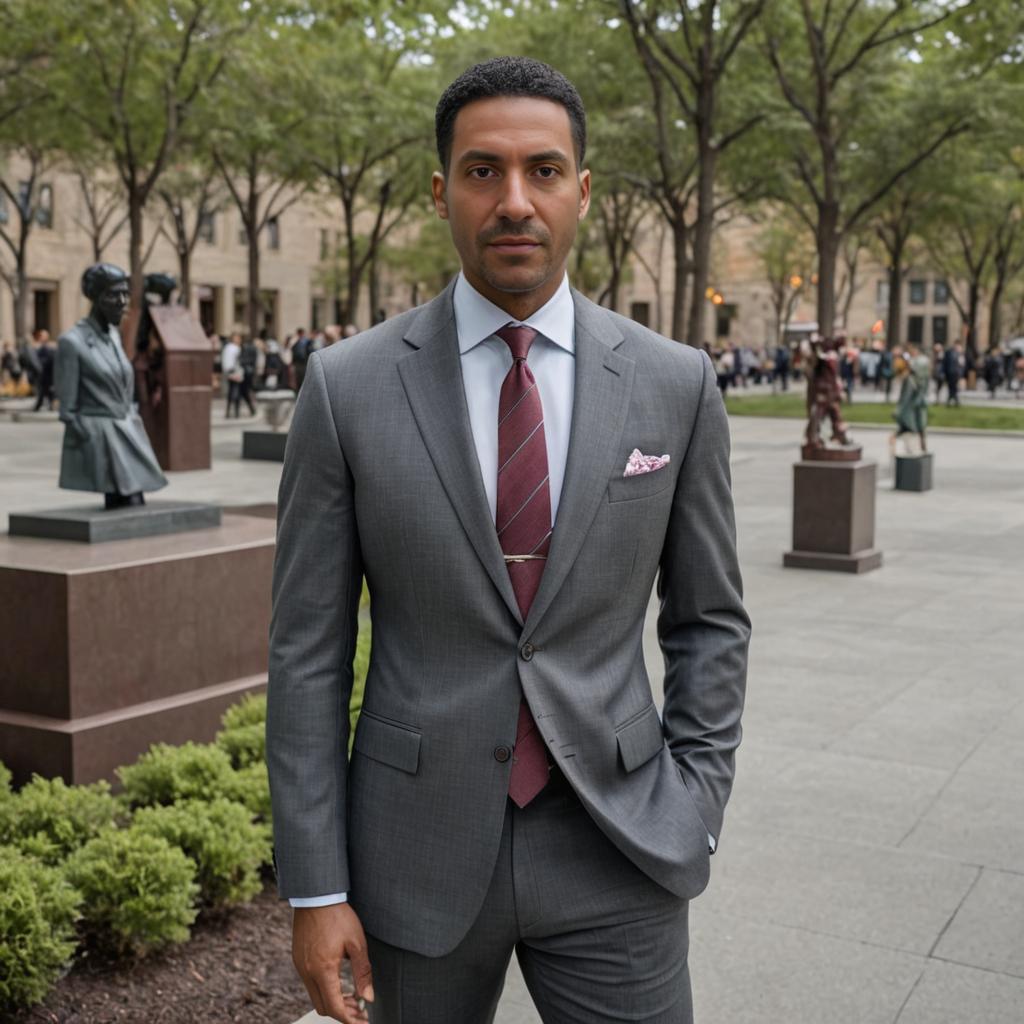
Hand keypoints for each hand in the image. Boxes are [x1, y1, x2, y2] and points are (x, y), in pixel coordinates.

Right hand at [292, 903, 373, 1023]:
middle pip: (323, 1007)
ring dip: (333, 1001)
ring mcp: (300, 967)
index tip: (362, 1021)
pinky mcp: (298, 960)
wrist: (316, 897)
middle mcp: (308, 972)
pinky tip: (337, 981)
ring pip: (315, 997)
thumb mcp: (357, 943)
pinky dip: (324, 989)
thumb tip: (368, 997)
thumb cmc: (338, 916)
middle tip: (360, 1009)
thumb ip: (363, 972)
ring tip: (352, 996)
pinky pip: (310, 984)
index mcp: (323, 969)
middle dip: (342, 1013)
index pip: (335, 1007)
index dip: (349, 1019)